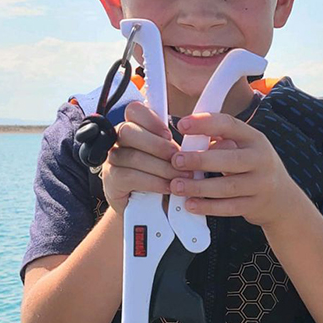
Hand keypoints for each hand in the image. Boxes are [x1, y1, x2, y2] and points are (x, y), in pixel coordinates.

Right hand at [101, 101, 189, 215]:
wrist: (149, 210)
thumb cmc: (164, 177)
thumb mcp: (175, 159)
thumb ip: (183, 146)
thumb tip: (210, 140)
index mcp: (135, 127)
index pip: (134, 111)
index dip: (151, 119)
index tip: (169, 134)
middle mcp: (118, 140)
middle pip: (128, 131)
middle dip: (157, 145)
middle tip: (177, 158)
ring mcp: (112, 160)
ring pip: (133, 156)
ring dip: (161, 167)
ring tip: (179, 177)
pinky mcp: (111, 180)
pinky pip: (129, 176)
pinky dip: (152, 182)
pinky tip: (166, 187)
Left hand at [169, 112, 301, 227]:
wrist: (282, 198)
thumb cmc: (253, 166)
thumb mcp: (244, 147)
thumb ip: (221, 141)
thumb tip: (190, 138)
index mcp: (254, 138)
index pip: (229, 125)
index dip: (205, 123)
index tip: (182, 124)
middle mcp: (261, 159)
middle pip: (230, 159)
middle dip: (200, 159)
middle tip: (176, 160)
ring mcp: (260, 184)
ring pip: (227, 186)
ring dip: (199, 187)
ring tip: (177, 186)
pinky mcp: (255, 205)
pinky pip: (229, 207)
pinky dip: (208, 207)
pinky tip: (190, 204)